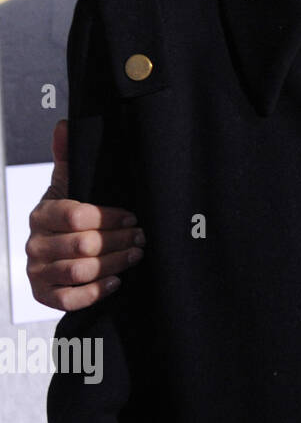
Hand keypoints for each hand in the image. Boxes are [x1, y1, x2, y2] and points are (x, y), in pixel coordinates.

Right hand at [25, 120, 144, 311]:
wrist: (54, 251)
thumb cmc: (68, 214)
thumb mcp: (69, 185)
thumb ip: (68, 157)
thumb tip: (63, 124)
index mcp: (41, 214)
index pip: (75, 216)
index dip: (109, 217)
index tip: (133, 216)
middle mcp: (35, 244)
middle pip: (83, 245)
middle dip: (120, 240)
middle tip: (143, 236)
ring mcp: (37, 271)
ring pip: (81, 270)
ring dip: (116, 262)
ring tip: (137, 253)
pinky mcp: (44, 295)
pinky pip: (69, 299)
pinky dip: (95, 291)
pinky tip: (117, 281)